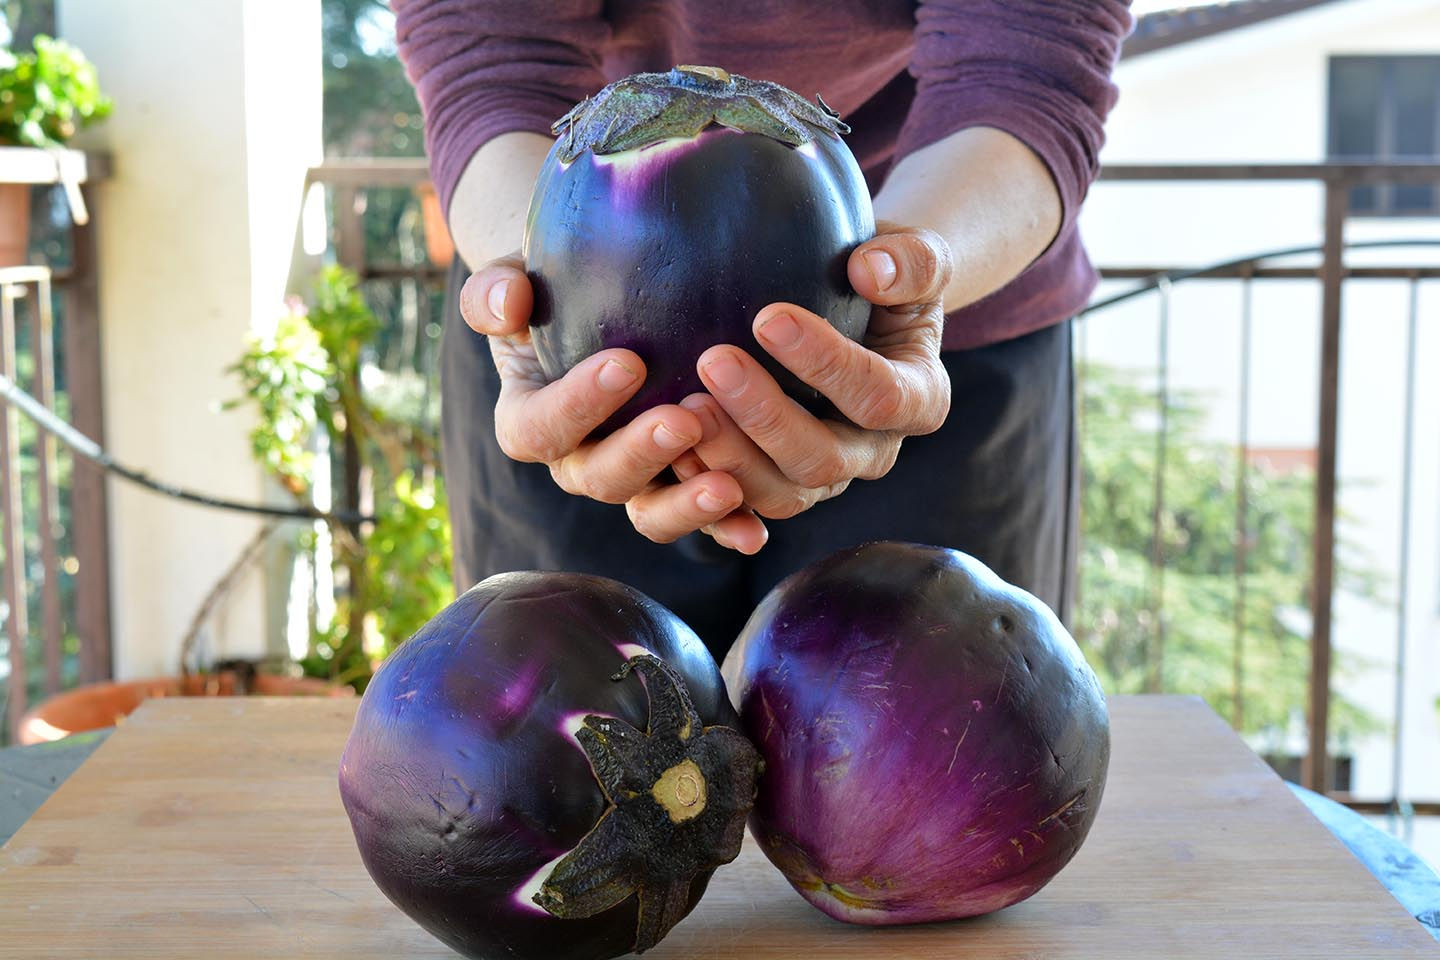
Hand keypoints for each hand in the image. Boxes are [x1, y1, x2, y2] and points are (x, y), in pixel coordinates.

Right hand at [459, 255, 746, 542]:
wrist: (606, 309)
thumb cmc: (556, 293)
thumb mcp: (516, 281)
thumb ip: (496, 290)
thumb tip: (509, 301)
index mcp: (533, 420)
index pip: (541, 427)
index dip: (578, 403)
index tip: (627, 363)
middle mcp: (580, 462)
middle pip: (600, 477)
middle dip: (642, 453)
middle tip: (684, 419)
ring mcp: (634, 483)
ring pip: (650, 512)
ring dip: (686, 505)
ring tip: (727, 485)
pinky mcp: (681, 491)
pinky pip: (702, 523)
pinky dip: (728, 528)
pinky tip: (756, 533)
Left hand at [674, 224, 953, 552]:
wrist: (856, 306)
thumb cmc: (881, 277)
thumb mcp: (914, 257)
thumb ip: (911, 260)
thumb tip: (871, 269)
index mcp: (916, 401)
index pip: (879, 397)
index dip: (827, 364)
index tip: (769, 317)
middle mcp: (870, 452)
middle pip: (823, 461)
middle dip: (765, 416)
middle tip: (713, 361)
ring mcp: (821, 477)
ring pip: (780, 496)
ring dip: (729, 456)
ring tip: (684, 406)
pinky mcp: (773, 486)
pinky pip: (738, 506)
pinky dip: (702, 487)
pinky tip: (667, 447)